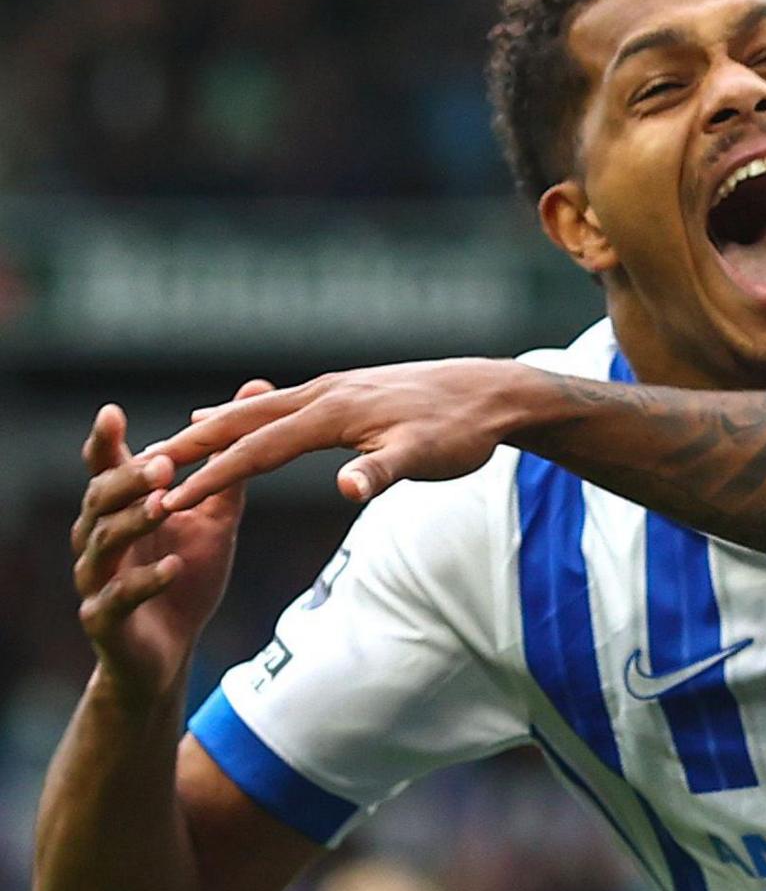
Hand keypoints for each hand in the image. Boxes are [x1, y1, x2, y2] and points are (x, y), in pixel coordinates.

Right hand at [72, 389, 261, 697]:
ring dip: (134, 522)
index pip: (104, 470)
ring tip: (165, 505)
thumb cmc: (186, 572)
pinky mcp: (106, 620)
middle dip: (128, 480)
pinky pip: (119, 597)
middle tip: (162, 463)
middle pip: (100, 500)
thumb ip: (227, 463)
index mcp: (119, 511)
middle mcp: (97, 539)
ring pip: (104, 544)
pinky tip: (172, 566)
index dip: (104, 444)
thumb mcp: (213, 516)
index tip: (111, 413)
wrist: (168, 651)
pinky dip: (145, 581)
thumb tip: (255, 396)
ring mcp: (97, 580)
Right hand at [150, 359, 537, 512]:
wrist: (495, 393)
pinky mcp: (351, 391)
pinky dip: (253, 415)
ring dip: (219, 427)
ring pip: (264, 410)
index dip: (213, 477)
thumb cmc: (462, 431)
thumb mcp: (426, 457)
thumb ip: (383, 472)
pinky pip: (286, 405)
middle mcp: (327, 394)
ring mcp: (337, 389)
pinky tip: (244, 415)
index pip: (259, 450)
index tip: (171, 500)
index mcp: (334, 413)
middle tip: (145, 467)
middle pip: (247, 422)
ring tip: (179, 440)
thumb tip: (347, 490)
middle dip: (197, 445)